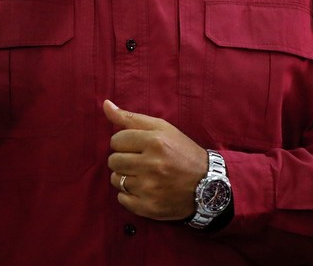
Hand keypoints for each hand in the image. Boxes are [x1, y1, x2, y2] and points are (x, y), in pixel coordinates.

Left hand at [104, 99, 207, 220]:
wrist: (207, 184)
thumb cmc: (182, 152)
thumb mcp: (162, 129)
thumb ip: (131, 118)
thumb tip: (105, 104)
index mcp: (155, 142)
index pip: (116, 140)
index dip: (124, 143)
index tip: (137, 147)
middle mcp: (151, 165)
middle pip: (113, 161)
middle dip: (123, 159)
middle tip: (140, 161)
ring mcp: (149, 188)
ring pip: (115, 180)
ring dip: (125, 177)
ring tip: (143, 175)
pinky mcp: (149, 207)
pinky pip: (121, 199)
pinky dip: (129, 195)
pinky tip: (144, 189)